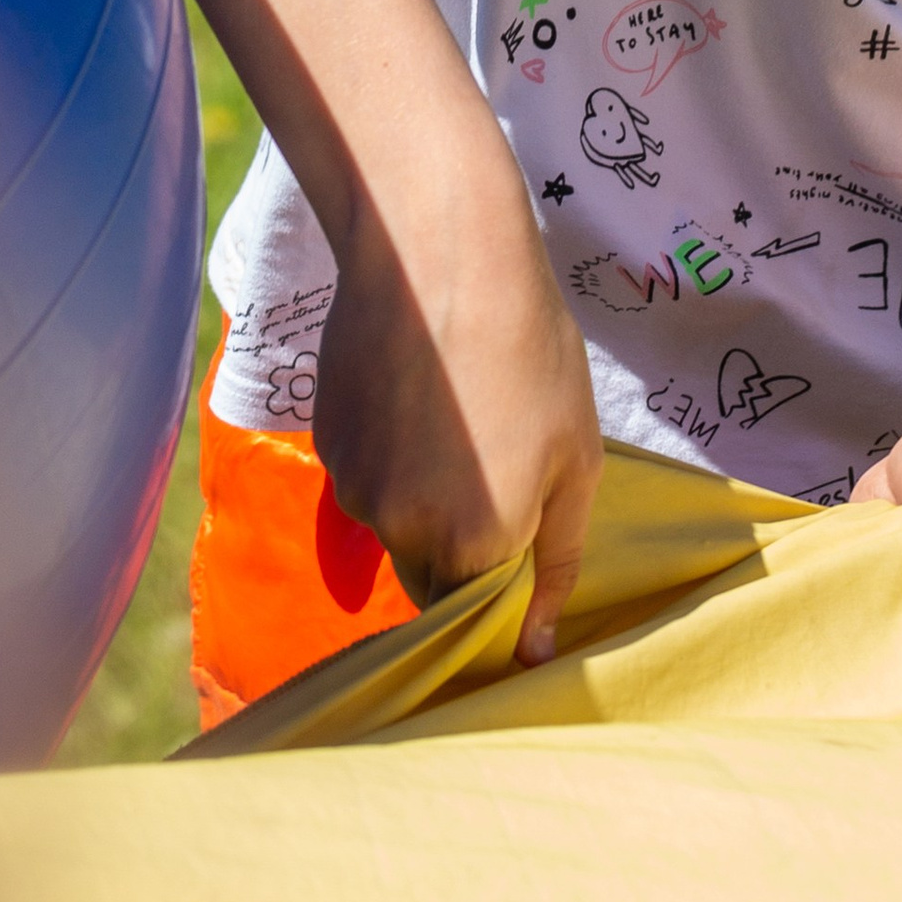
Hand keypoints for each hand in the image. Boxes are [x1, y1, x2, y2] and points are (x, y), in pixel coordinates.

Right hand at [310, 124, 601, 664]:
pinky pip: (362, 476)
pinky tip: (415, 390)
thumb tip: (535, 650)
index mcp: (475, 547)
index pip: (476, 614)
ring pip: (392, 522)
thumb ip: (558, 562)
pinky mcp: (325, 443)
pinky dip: (387, 451)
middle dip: (459, 541)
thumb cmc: (530, 349)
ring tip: (455, 409)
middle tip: (493, 460)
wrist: (438, 251)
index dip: (498, 584)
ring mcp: (355, 489)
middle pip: (429, 574)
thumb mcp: (576, 458)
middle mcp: (404, 534)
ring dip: (421, 491)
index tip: (517, 533)